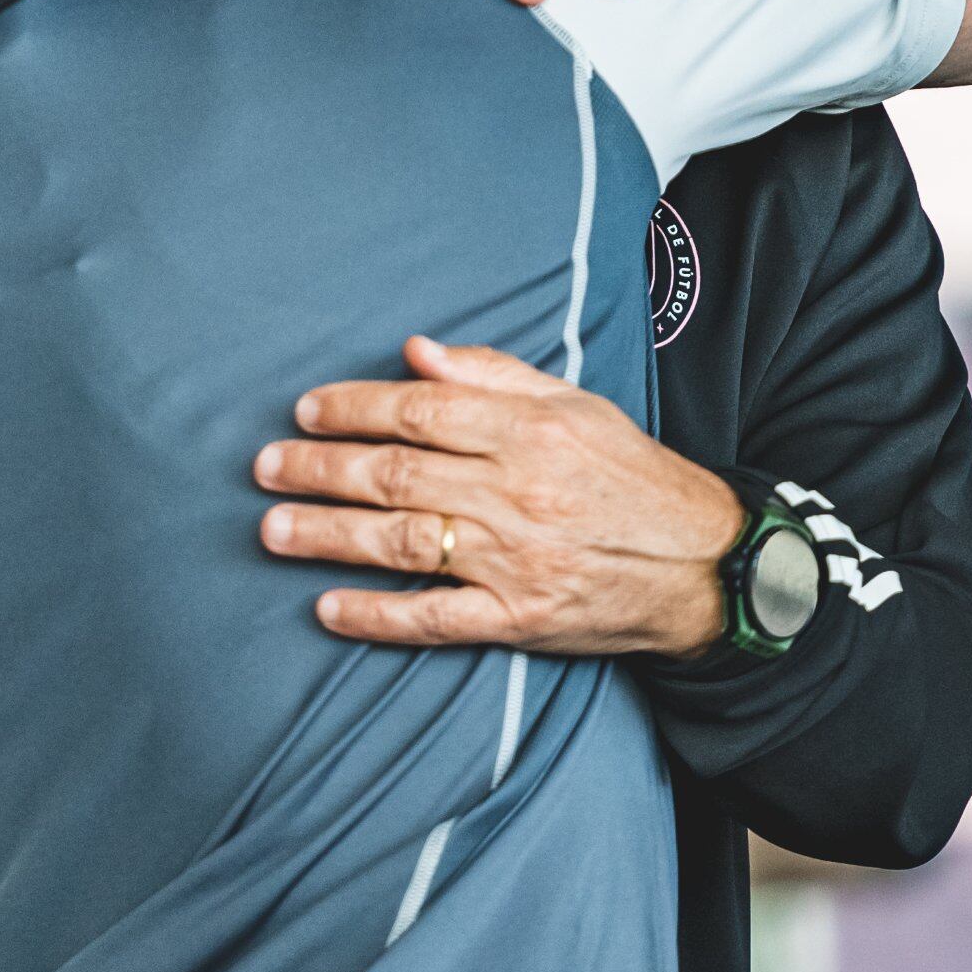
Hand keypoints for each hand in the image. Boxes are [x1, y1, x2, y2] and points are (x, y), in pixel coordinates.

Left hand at [257, 336, 746, 655]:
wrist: (706, 565)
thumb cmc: (633, 477)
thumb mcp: (575, 406)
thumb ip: (493, 375)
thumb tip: (415, 352)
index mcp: (530, 431)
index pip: (419, 411)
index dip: (353, 409)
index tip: (307, 410)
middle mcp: (518, 492)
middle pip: (396, 474)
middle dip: (320, 469)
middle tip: (266, 467)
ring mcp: (516, 560)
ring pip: (401, 542)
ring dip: (328, 535)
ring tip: (273, 530)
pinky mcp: (519, 617)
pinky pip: (434, 618)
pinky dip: (377, 614)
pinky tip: (328, 608)